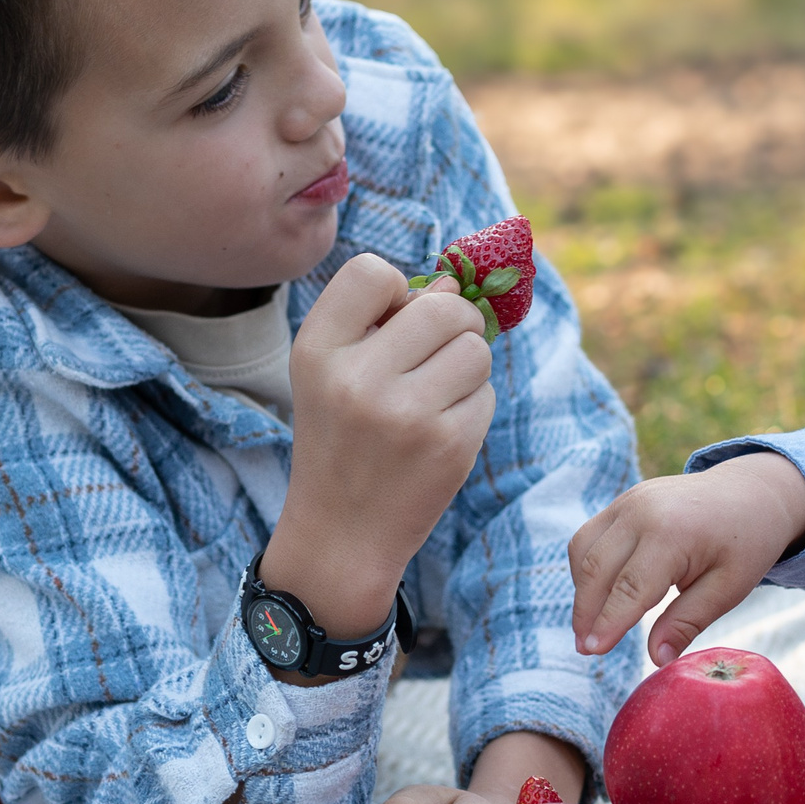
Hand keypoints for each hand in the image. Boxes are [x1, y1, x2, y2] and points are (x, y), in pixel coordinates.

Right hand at [262, 256, 494, 636]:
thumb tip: (451, 284)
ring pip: (476, 348)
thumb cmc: (342, 439)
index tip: (392, 322)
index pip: (370, 270)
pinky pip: (487, 393)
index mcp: (316, 350)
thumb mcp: (333, 373)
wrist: (342, 533)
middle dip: (452, 326)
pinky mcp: (449, 444)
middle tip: (433, 356)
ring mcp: (406, 414)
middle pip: (444, 307)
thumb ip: (381, 320)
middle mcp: (357, 378)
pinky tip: (440, 431)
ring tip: (434, 396)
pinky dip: (473, 405)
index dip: (395, 290)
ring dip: (467, 366)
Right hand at [570, 454, 804, 664]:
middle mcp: (642, 512)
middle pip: (597, 569)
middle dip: (586, 612)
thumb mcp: (728, 589)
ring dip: (582, 589)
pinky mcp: (624, 500)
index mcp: (673, 534)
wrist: (751, 492)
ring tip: (589, 625)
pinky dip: (586, 566)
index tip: (592, 651)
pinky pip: (590, 535)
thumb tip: (656, 659)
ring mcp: (629, 501)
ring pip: (584, 549)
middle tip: (585, 648)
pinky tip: (598, 592)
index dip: (608, 623)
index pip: (629, 588)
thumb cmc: (746, 543)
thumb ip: (687, 622)